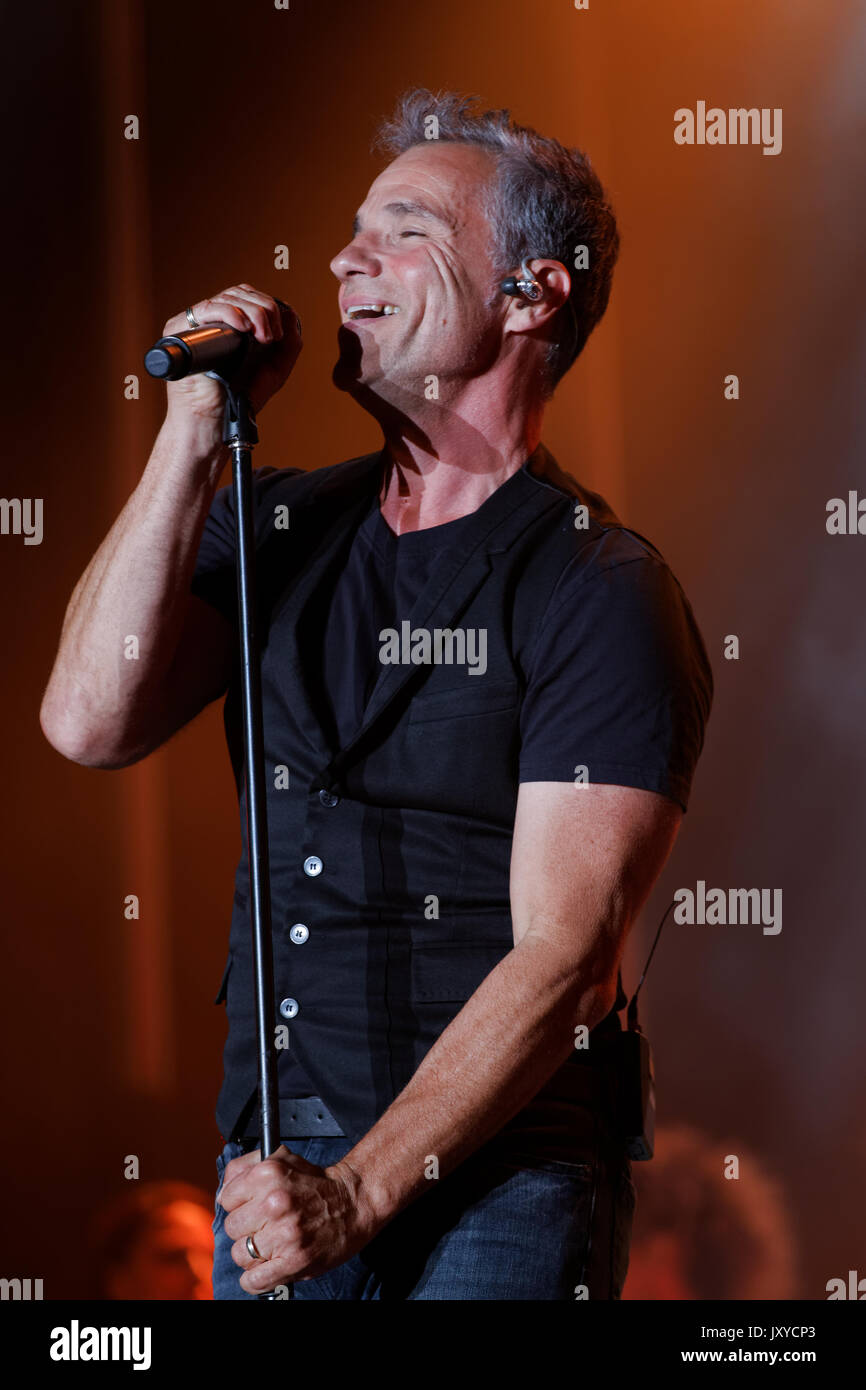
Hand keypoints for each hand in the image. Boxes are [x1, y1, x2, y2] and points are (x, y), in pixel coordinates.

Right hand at [161, 283, 301, 427]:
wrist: (215, 419)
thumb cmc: (238, 398)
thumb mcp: (275, 370)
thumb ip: (289, 344)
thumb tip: (289, 311)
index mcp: (231, 326)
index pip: (248, 298)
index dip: (267, 307)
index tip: (278, 334)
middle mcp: (213, 321)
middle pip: (240, 293)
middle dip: (264, 310)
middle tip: (271, 337)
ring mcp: (197, 324)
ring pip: (227, 297)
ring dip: (252, 312)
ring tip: (261, 337)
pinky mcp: (180, 328)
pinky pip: (207, 308)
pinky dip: (229, 313)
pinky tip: (243, 328)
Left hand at [219, 1144, 381, 1293]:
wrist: (353, 1203)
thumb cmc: (315, 1183)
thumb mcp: (282, 1158)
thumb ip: (245, 1167)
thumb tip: (222, 1190)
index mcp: (268, 1174)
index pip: (226, 1199)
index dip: (236, 1204)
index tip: (248, 1207)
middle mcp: (274, 1202)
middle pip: (232, 1227)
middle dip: (245, 1228)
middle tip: (262, 1225)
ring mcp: (284, 1234)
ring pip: (240, 1254)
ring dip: (251, 1253)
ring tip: (269, 1244)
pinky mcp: (294, 1260)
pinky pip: (255, 1280)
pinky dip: (254, 1280)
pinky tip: (264, 1269)